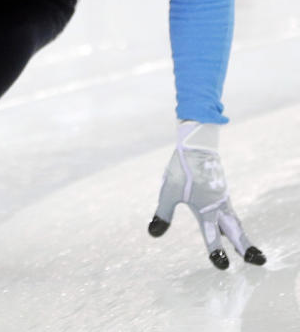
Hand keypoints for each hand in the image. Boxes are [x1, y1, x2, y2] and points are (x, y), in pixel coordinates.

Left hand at [148, 120, 265, 268]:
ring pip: (236, 222)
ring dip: (242, 236)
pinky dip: (235, 223)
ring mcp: (222, 198)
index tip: (222, 266)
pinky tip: (230, 226)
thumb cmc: (181, 169)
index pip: (213, 236)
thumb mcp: (168, 192)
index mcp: (206, 210)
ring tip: (247, 250)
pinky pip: (231, 212)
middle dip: (246, 247)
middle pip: (236, 232)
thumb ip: (163, 214)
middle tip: (258, 261)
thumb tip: (154, 233)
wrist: (197, 146)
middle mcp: (218, 207)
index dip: (216, 252)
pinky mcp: (221, 191)